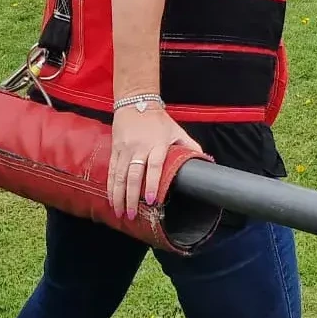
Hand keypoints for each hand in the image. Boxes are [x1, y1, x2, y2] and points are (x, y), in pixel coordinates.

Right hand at [107, 99, 203, 220]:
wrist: (136, 102)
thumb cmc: (159, 120)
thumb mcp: (177, 131)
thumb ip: (190, 146)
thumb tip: (205, 161)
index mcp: (157, 144)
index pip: (154, 167)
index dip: (153, 184)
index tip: (151, 201)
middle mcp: (140, 148)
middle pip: (134, 175)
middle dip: (132, 197)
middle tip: (133, 215)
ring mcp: (125, 149)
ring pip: (120, 175)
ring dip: (119, 196)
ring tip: (120, 213)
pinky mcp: (115, 149)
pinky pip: (112, 170)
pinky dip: (111, 186)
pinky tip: (111, 198)